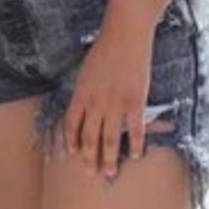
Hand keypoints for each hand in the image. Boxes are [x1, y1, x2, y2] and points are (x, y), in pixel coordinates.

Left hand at [63, 25, 153, 179]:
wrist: (124, 35)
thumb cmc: (104, 49)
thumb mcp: (86, 71)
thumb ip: (85, 92)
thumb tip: (85, 108)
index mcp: (81, 94)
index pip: (71, 125)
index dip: (71, 142)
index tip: (73, 153)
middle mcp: (95, 103)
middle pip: (89, 138)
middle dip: (89, 158)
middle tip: (91, 173)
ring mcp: (115, 105)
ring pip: (110, 140)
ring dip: (109, 158)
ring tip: (109, 172)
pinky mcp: (135, 102)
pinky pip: (135, 131)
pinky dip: (136, 145)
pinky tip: (137, 155)